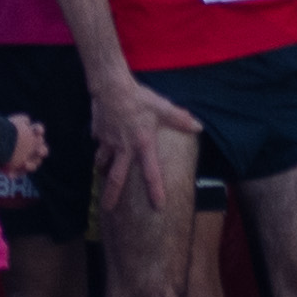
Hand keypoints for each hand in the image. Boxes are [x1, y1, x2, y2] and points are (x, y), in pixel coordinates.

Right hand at [96, 77, 197, 232]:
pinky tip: (101, 141)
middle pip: (116, 178)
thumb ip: (180, 119)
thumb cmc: (139, 98)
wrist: (111, 87)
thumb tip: (199, 127)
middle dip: (111, 195)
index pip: (150, 173)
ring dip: (103, 169)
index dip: (155, 191)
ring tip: (102, 173)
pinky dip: (99, 146)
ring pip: (102, 162)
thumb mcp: (162, 108)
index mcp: (142, 145)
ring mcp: (108, 142)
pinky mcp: (98, 133)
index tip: (158, 207)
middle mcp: (124, 149)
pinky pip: (98, 143)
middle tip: (107, 209)